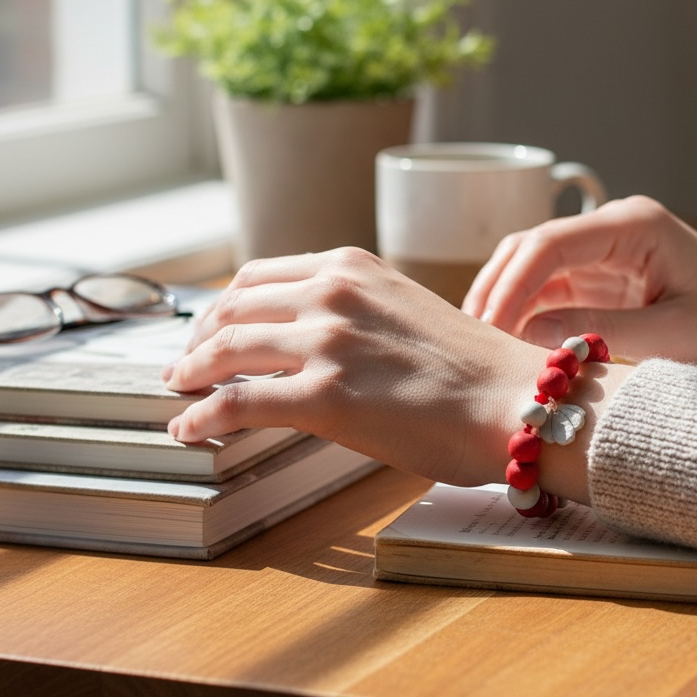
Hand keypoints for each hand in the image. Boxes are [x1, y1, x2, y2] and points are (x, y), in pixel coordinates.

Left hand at [163, 248, 627, 497]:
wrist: (518, 399)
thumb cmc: (475, 367)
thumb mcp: (407, 310)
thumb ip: (358, 312)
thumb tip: (317, 338)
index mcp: (353, 267)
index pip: (260, 274)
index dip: (225, 304)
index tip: (213, 326)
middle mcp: (332, 292)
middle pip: (234, 307)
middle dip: (200, 337)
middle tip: (186, 362)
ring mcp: (326, 340)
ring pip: (226, 350)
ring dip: (191, 373)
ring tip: (178, 391)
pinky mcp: (325, 395)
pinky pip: (237, 403)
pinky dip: (202, 416)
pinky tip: (189, 429)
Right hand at [463, 196, 696, 380]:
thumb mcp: (676, 340)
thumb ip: (600, 335)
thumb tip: (527, 336)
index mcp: (634, 226)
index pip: (549, 243)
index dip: (510, 284)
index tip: (487, 328)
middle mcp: (614, 230)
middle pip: (530, 249)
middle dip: (497, 291)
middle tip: (473, 341)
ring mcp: (607, 254)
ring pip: (533, 270)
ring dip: (506, 304)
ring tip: (483, 348)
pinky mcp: (606, 281)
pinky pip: (551, 292)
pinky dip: (527, 317)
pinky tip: (510, 347)